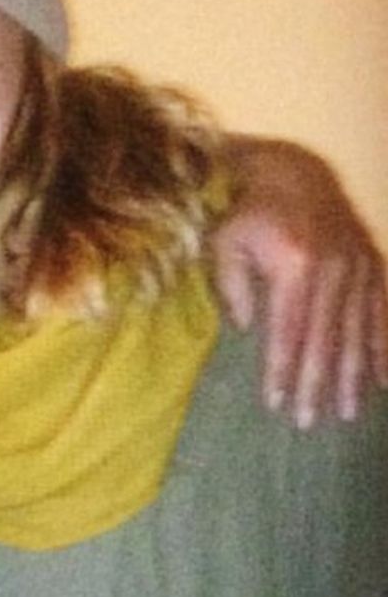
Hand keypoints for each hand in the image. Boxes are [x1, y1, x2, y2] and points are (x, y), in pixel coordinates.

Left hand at [211, 136, 386, 428]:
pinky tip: (383, 381)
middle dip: (316, 385)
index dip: (283, 370)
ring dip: (351, 377)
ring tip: (345, 413)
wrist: (292, 173)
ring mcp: (359, 268)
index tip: (276, 404)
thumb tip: (246, 328)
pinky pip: (383, 313)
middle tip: (310, 423)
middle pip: (325, 340)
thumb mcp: (224, 239)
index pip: (288, 331)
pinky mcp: (373, 265)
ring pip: (358, 333)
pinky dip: (383, 349)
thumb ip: (231, 283)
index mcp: (295, 265)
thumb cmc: (248, 212)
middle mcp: (334, 269)